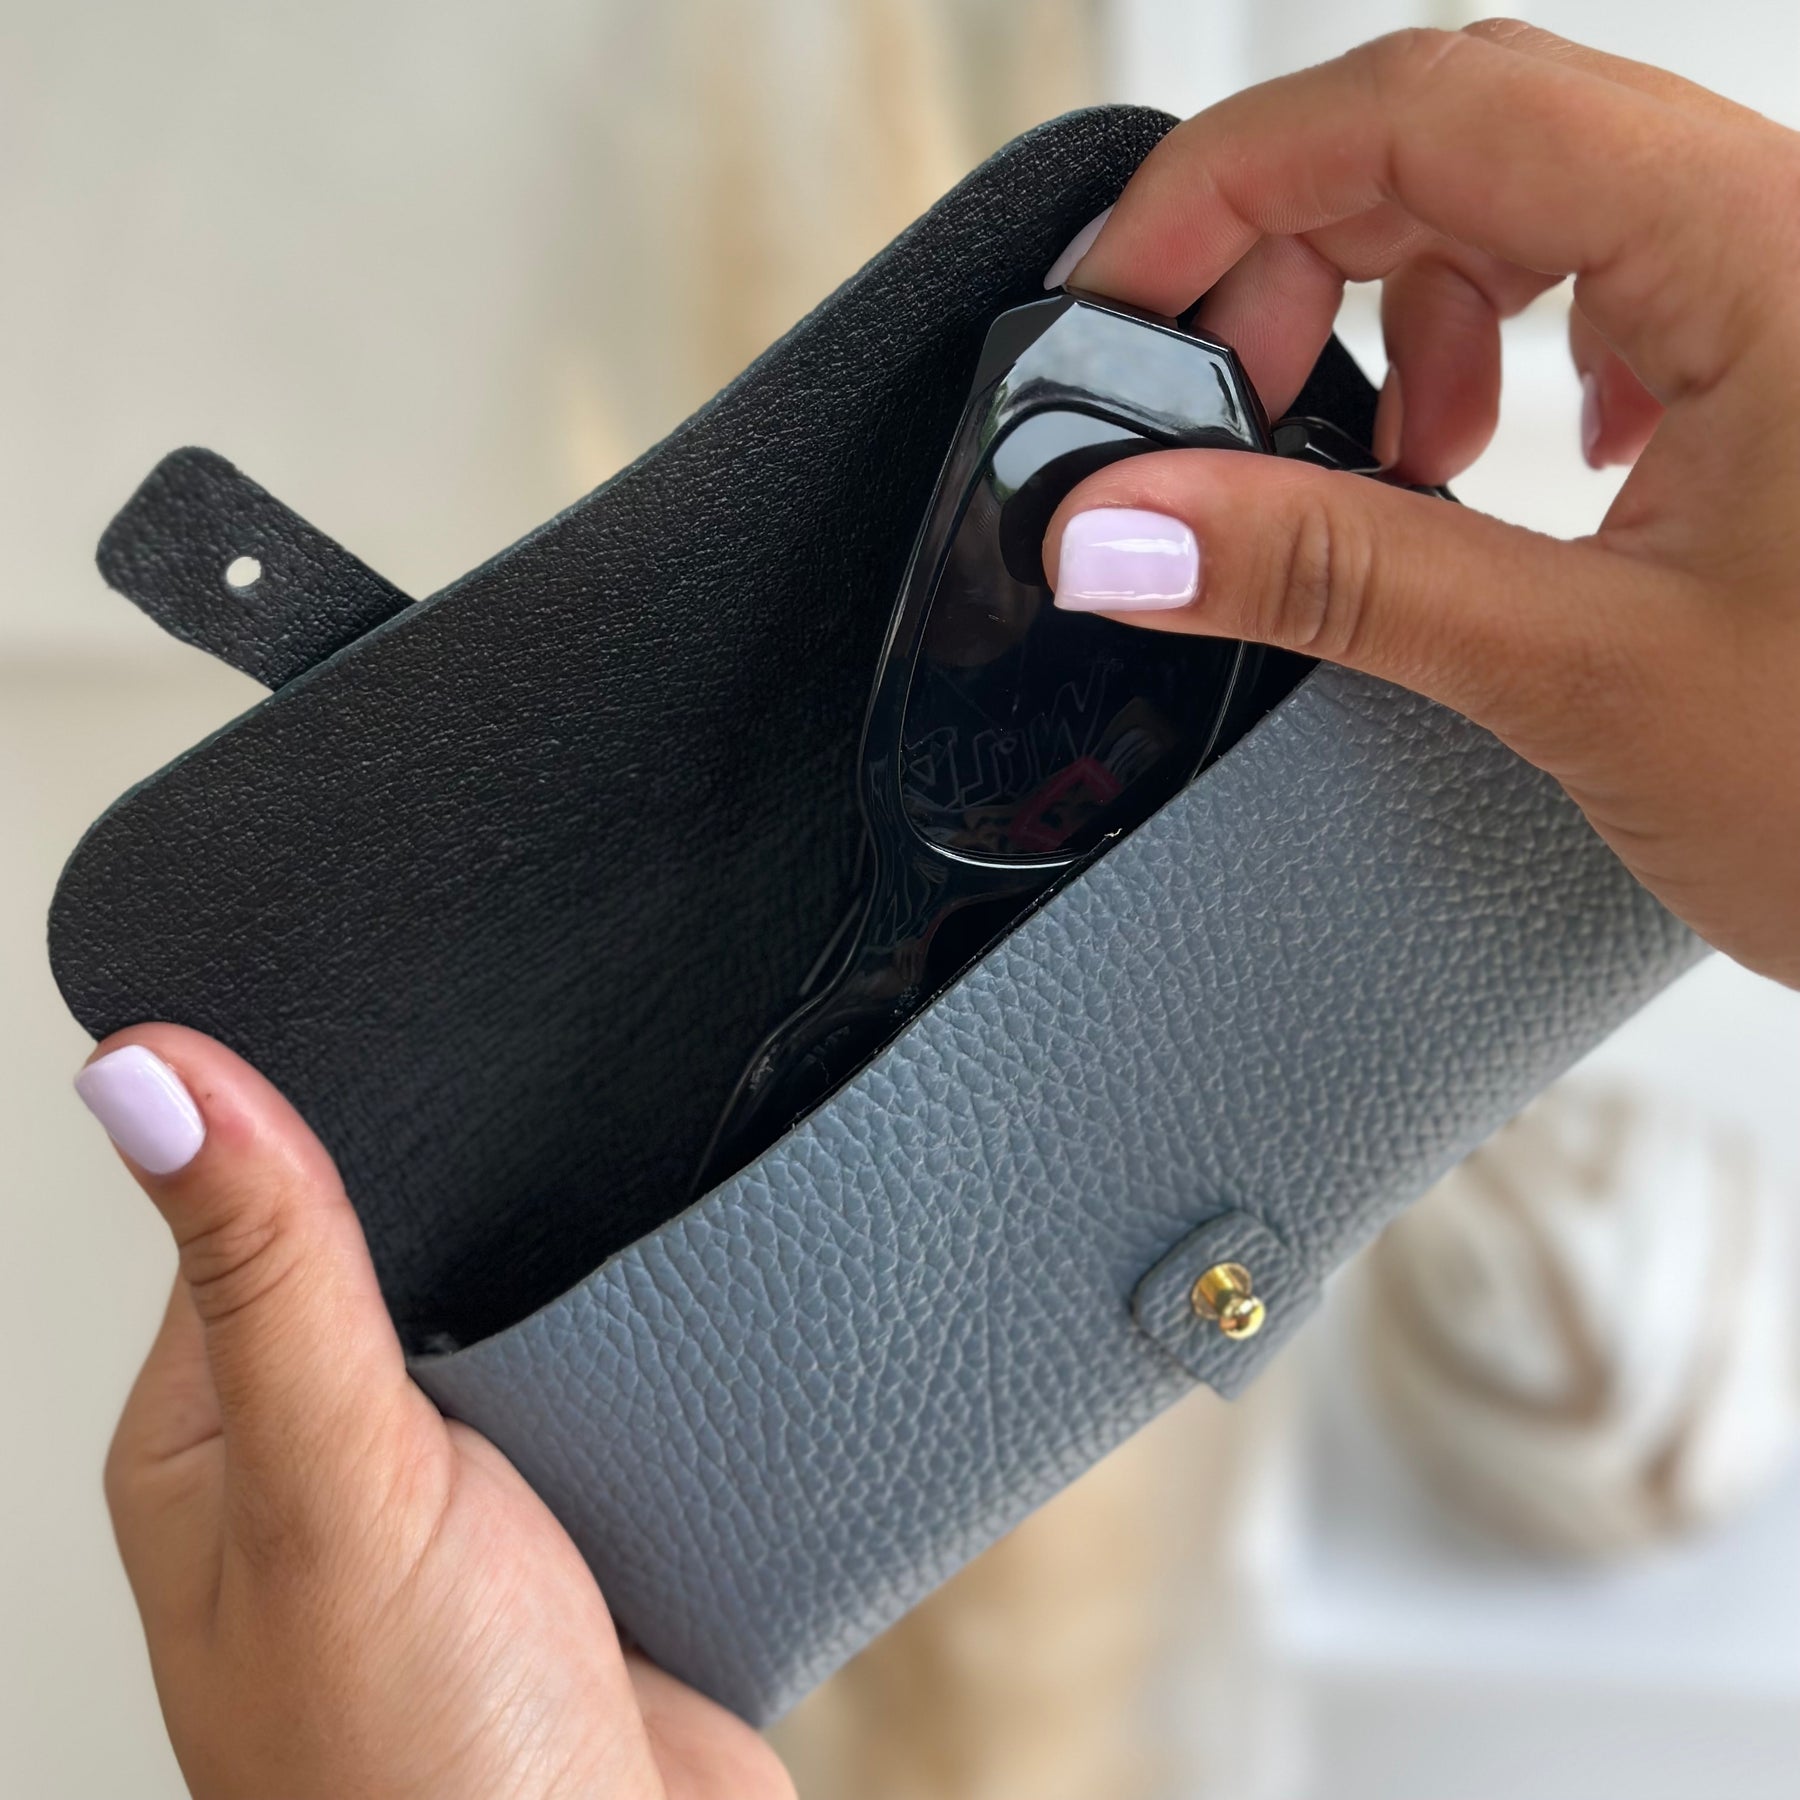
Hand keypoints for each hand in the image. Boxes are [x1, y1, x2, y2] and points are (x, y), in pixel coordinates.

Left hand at [81, 1026, 791, 1799]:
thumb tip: (142, 1075)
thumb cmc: (418, 1778)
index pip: (251, 1206)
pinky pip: (629, 1382)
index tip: (410, 1010)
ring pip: (529, 1310)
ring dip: (587, 1273)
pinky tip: (685, 1310)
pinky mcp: (591, 1518)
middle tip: (561, 1109)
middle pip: (408, 1250)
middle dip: (487, 1194)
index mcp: (219, 1434)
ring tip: (641, 1199)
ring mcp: (471, 1491)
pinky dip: (663, 1345)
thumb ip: (266, 1278)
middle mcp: (336, 1457)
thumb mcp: (330, 1492)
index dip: (325, 1110)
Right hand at [1044, 20, 1799, 986]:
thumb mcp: (1583, 672)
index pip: (1431, 108)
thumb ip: (1333, 578)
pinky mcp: (1790, 364)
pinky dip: (1498, 359)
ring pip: (1531, 205)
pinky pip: (1604, 287)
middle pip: (1463, 137)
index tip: (1119, 299)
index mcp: (1766, 246)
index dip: (1233, 182)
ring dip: (1400, 313)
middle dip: (1297, 255)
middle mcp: (1789, 229)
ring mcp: (1794, 290)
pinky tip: (1496, 463)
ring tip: (1380, 464)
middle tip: (1215, 408)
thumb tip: (1126, 529)